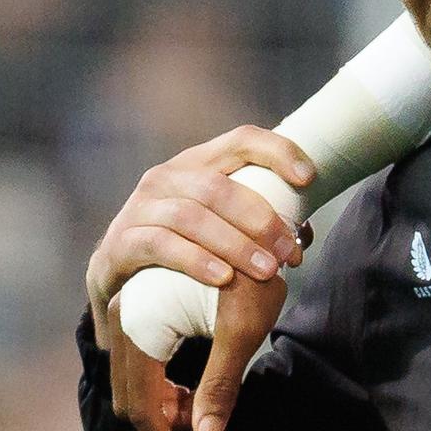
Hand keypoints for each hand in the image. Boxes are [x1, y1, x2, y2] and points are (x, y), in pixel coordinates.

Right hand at [85, 126, 315, 321]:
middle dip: (261, 221)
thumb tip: (305, 234)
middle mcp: (166, 177)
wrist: (126, 290)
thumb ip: (260, 226)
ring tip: (267, 272)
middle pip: (219, 186)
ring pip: (192, 216)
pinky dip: (196, 260)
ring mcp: (140, 207)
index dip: (278, 152)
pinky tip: (223, 278)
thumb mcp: (223, 230)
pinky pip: (160, 244)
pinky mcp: (120, 241)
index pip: (242, 140)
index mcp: (199, 164)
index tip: (309, 179)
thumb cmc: (189, 251)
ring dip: (236, 245)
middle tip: (289, 254)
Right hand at [102, 270, 290, 430]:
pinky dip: (164, 382)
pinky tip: (194, 386)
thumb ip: (220, 384)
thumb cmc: (253, 270)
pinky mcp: (139, 305)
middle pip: (132, 396)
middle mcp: (124, 317)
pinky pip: (141, 359)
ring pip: (135, 379)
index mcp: (140, 325)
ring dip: (165, 404)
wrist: (250, 219)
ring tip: (200, 409)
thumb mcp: (242, 330)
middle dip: (163, 427)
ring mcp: (128, 310)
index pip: (141, 407)